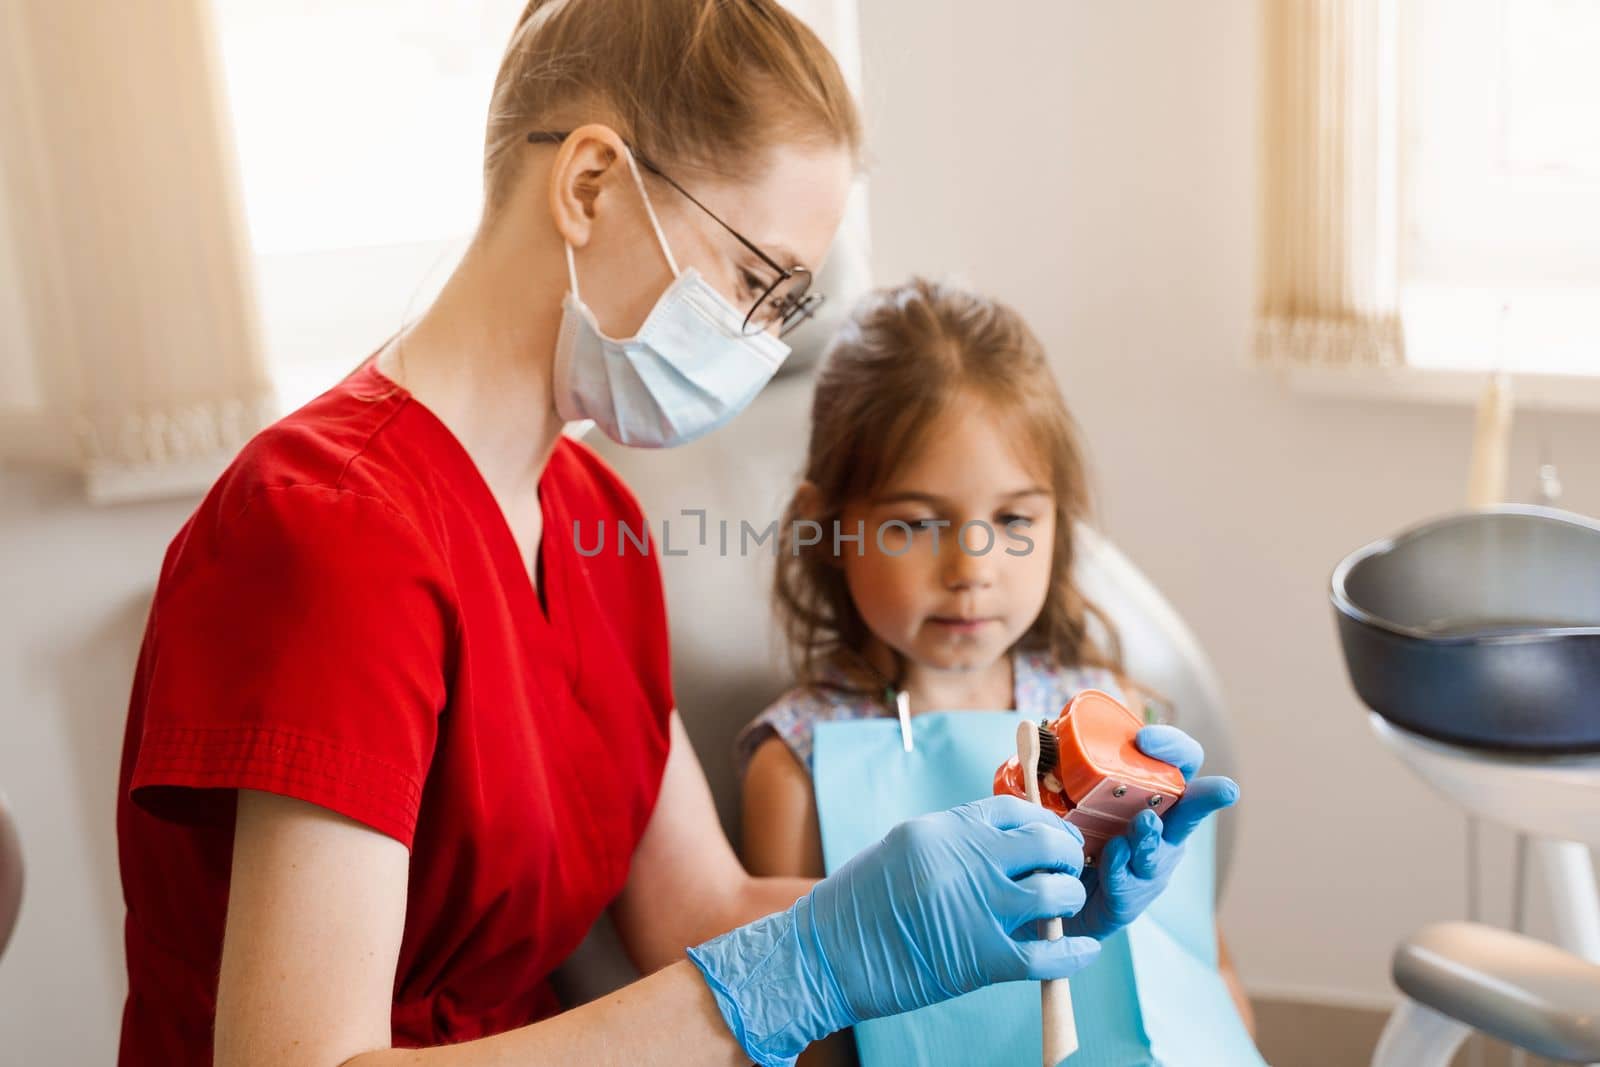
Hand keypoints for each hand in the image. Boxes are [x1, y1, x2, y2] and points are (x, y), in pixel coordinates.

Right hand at [688, 796, 1099, 1066]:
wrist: (821, 957)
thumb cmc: (854, 906)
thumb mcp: (900, 850)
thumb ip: (949, 843)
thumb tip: (996, 847)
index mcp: (941, 830)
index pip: (1012, 808)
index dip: (1042, 820)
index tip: (1051, 834)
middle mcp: (963, 860)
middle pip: (1045, 843)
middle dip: (1067, 855)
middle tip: (1070, 868)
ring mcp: (974, 908)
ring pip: (1055, 894)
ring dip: (1070, 899)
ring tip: (1068, 906)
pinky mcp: (978, 959)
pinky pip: (1046, 956)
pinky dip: (1073, 956)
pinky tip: (1082, 952)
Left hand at [1062, 725, 1238, 940]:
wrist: (1045, 895)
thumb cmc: (1063, 834)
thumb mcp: (1059, 797)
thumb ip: (1054, 770)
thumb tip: (1033, 733)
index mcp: (1150, 796)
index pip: (1177, 763)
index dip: (1172, 748)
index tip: (1147, 739)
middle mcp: (1160, 830)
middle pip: (1192, 808)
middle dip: (1208, 797)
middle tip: (1222, 790)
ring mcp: (1149, 867)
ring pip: (1159, 850)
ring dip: (1150, 836)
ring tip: (1143, 823)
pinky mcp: (1129, 899)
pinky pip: (1127, 881)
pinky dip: (1119, 867)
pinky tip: (1111, 855)